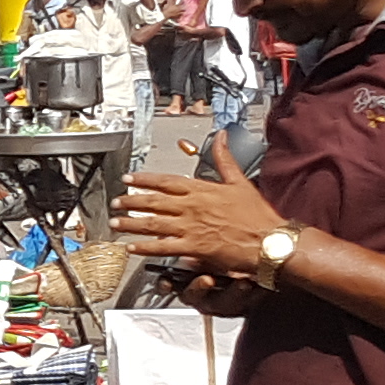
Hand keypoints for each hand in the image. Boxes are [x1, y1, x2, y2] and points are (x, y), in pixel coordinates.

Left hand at [119, 133, 283, 285]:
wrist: (268, 240)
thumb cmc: (257, 215)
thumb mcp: (239, 181)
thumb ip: (224, 159)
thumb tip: (222, 136)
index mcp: (202, 189)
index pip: (166, 181)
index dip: (145, 179)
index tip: (129, 178)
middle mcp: (192, 207)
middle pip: (154, 202)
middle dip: (131, 201)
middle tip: (116, 201)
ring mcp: (191, 228)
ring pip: (153, 224)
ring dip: (131, 223)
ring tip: (116, 223)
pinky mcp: (194, 248)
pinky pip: (163, 247)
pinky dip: (145, 248)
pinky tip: (132, 248)